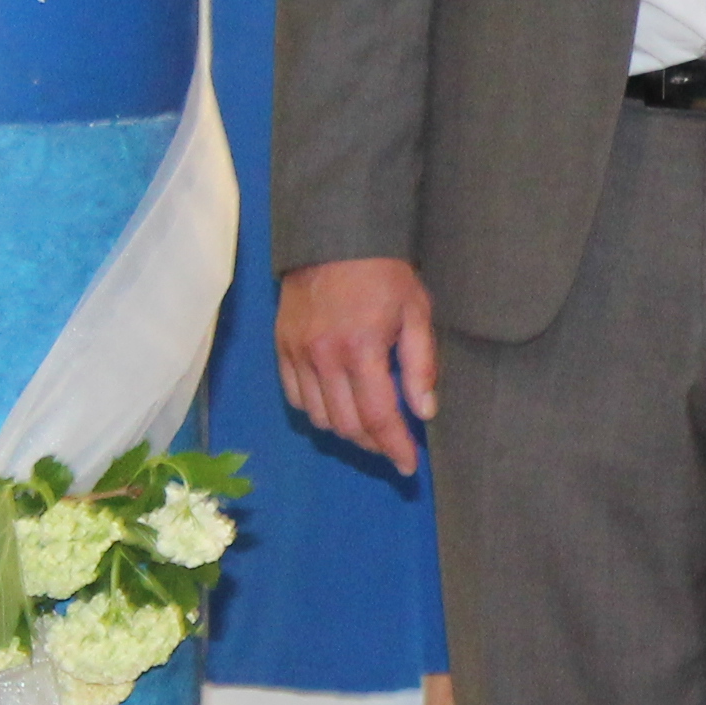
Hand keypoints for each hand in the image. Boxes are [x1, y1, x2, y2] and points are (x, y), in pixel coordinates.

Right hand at [275, 257, 436, 473]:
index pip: (378, 416)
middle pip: (347, 425)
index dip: (394, 446)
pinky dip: (319, 412)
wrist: (334, 238)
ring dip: (347, 432)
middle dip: (374, 444)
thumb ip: (421, 365)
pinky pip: (297, 398)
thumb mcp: (417, 312)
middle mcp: (324, 357)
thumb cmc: (384, 274)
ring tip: (371, 429)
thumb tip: (424, 412)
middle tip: (394, 447)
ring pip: (320, 418)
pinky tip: (340, 408)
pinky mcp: (281, 348)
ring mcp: (298, 354)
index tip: (409, 466)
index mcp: (362, 349)